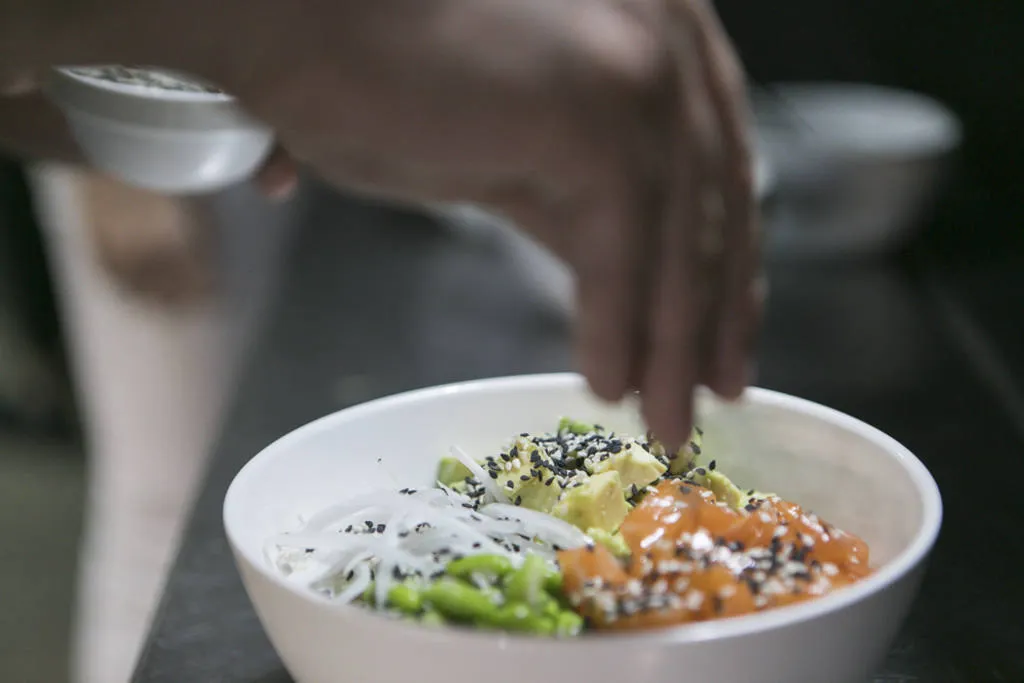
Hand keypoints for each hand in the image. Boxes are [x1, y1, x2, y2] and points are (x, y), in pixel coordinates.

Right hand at [183, 0, 759, 446]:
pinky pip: (620, 252)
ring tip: (662, 418)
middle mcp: (666, 38)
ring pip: (677, 239)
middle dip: (717, 314)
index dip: (726, 264)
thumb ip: (583, 198)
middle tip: (714, 393)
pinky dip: (615, 327)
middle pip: (716, 205)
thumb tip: (633, 283)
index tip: (725, 336)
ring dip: (672, 345)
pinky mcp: (590, 119)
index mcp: (658, 33)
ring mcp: (635, 71)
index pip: (717, 169)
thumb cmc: (387, 76)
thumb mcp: (519, 145)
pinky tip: (607, 383)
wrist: (294, 25)